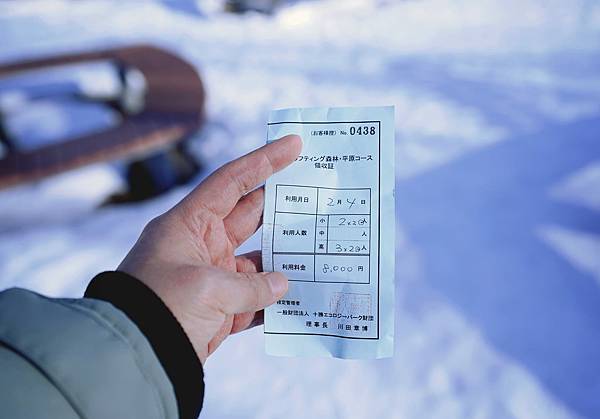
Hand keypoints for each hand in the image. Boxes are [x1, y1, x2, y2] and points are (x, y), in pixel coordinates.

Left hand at [118, 135, 301, 363]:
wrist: (136, 358)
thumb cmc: (161, 308)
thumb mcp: (208, 288)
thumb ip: (252, 286)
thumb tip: (283, 285)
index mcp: (189, 224)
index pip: (231, 182)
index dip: (263, 162)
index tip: (293, 144)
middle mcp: (202, 245)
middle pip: (250, 215)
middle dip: (280, 203)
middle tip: (315, 189)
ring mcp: (214, 276)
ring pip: (259, 259)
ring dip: (285, 257)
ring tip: (319, 247)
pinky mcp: (221, 307)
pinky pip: (257, 297)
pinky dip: (277, 298)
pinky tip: (302, 295)